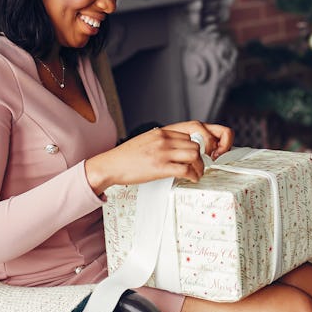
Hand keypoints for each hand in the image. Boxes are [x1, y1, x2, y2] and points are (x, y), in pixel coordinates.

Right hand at [85, 124, 229, 194]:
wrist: (110, 165)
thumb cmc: (127, 156)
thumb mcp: (147, 140)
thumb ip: (163, 140)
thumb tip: (178, 146)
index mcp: (162, 132)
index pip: (190, 133)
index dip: (198, 145)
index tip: (199, 154)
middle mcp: (164, 140)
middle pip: (195, 145)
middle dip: (201, 158)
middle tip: (199, 166)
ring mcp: (162, 153)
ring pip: (194, 156)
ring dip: (199, 167)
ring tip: (196, 174)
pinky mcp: (160, 168)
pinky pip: (186, 170)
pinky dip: (193, 176)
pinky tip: (191, 179)